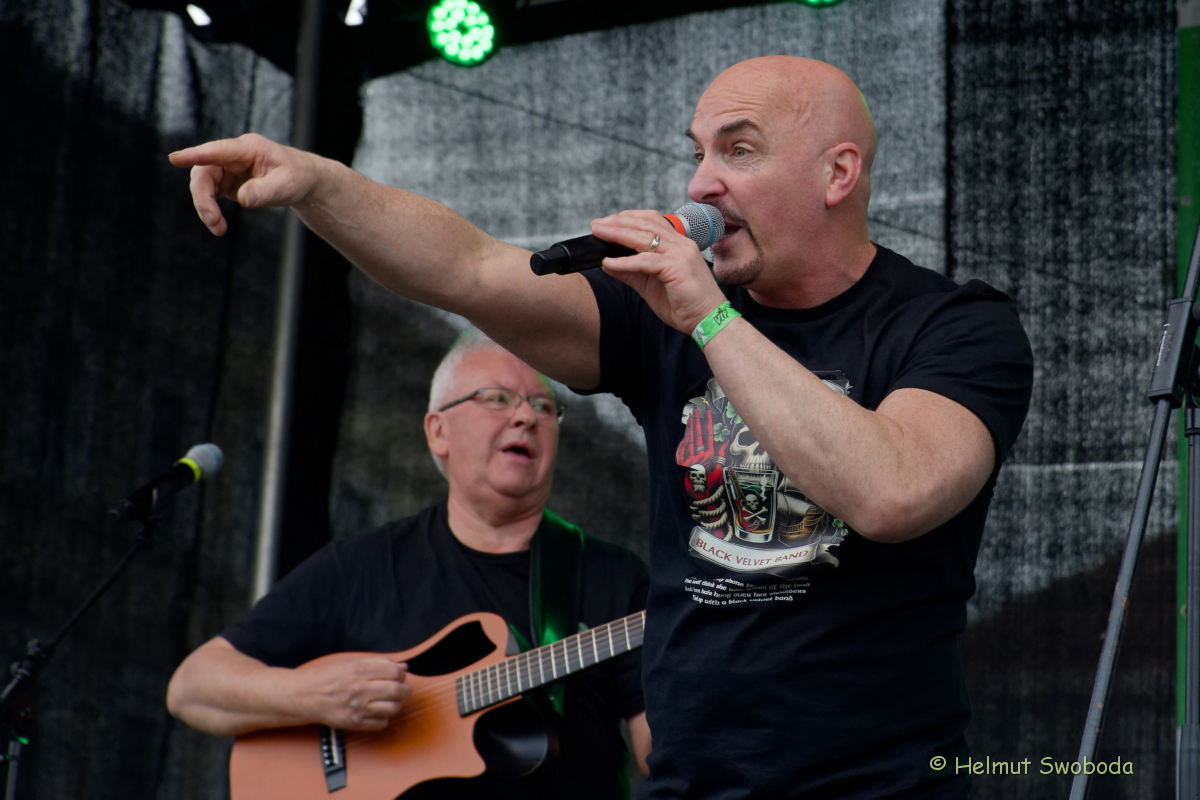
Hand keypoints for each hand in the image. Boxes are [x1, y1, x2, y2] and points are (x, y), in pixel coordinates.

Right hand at [168, 133, 319, 235]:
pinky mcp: (226, 182)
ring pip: (203, 185)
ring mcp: (227, 168)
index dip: (196, 155)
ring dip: (206, 208)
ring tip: (219, 230)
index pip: (218, 150)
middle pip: (204, 171)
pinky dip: (210, 210)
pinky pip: (209, 194)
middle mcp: (233, 156)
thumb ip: (264, 191)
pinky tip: (219, 225)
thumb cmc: (296, 177)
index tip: (175, 159)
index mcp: (248, 148)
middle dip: (203, 198)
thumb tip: (242, 199)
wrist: (302, 180)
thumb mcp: (286, 185)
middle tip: (214, 222)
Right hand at [291, 653, 411, 731]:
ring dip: (396, 705)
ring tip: (390, 701)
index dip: (401, 674)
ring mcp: (357, 708)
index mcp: (359, 670)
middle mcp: (360, 689)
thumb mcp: (351, 662)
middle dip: (404, 690)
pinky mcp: (353, 723)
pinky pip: (381, 723)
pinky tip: (378, 712)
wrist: (304, 695)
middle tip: (402, 690)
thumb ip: (378, 663)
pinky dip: (384, 718)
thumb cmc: (327, 676)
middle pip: (397, 690)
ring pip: (392, 708)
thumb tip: (403, 666)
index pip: (395, 672)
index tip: (399, 676)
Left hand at [590, 210, 726, 333]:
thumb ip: (631, 272)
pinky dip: (625, 261)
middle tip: (596, 225)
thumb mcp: (650, 285)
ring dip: (618, 234)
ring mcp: (680, 253)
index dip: (628, 218)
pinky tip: (609, 262)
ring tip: (599, 233)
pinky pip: (645, 261)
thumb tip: (607, 262)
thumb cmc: (684, 305)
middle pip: (645, 224)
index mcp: (678, 244)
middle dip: (618, 222)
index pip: (652, 221)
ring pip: (644, 237)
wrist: (708, 321)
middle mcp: (681, 244)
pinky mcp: (677, 267)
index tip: (606, 222)